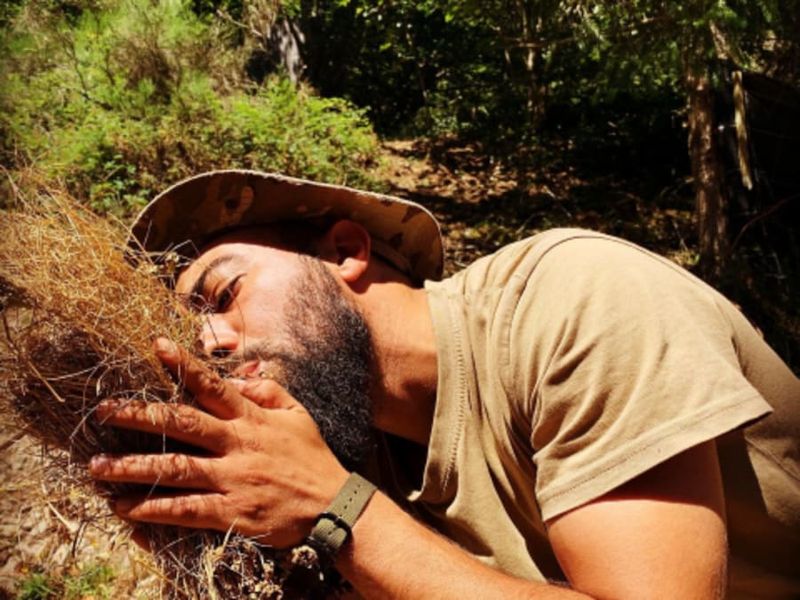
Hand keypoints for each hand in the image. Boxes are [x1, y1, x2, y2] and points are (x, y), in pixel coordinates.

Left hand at [89, 338, 349, 547]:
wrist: (334, 506)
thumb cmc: (312, 458)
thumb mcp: (298, 415)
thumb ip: (268, 391)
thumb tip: (237, 378)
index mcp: (252, 418)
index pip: (213, 385)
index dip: (183, 365)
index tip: (156, 346)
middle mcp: (238, 444)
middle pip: (182, 424)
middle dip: (140, 416)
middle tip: (104, 411)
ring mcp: (234, 479)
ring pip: (175, 469)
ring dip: (133, 467)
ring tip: (98, 467)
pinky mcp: (232, 512)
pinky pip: (187, 510)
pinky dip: (155, 509)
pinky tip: (128, 508)